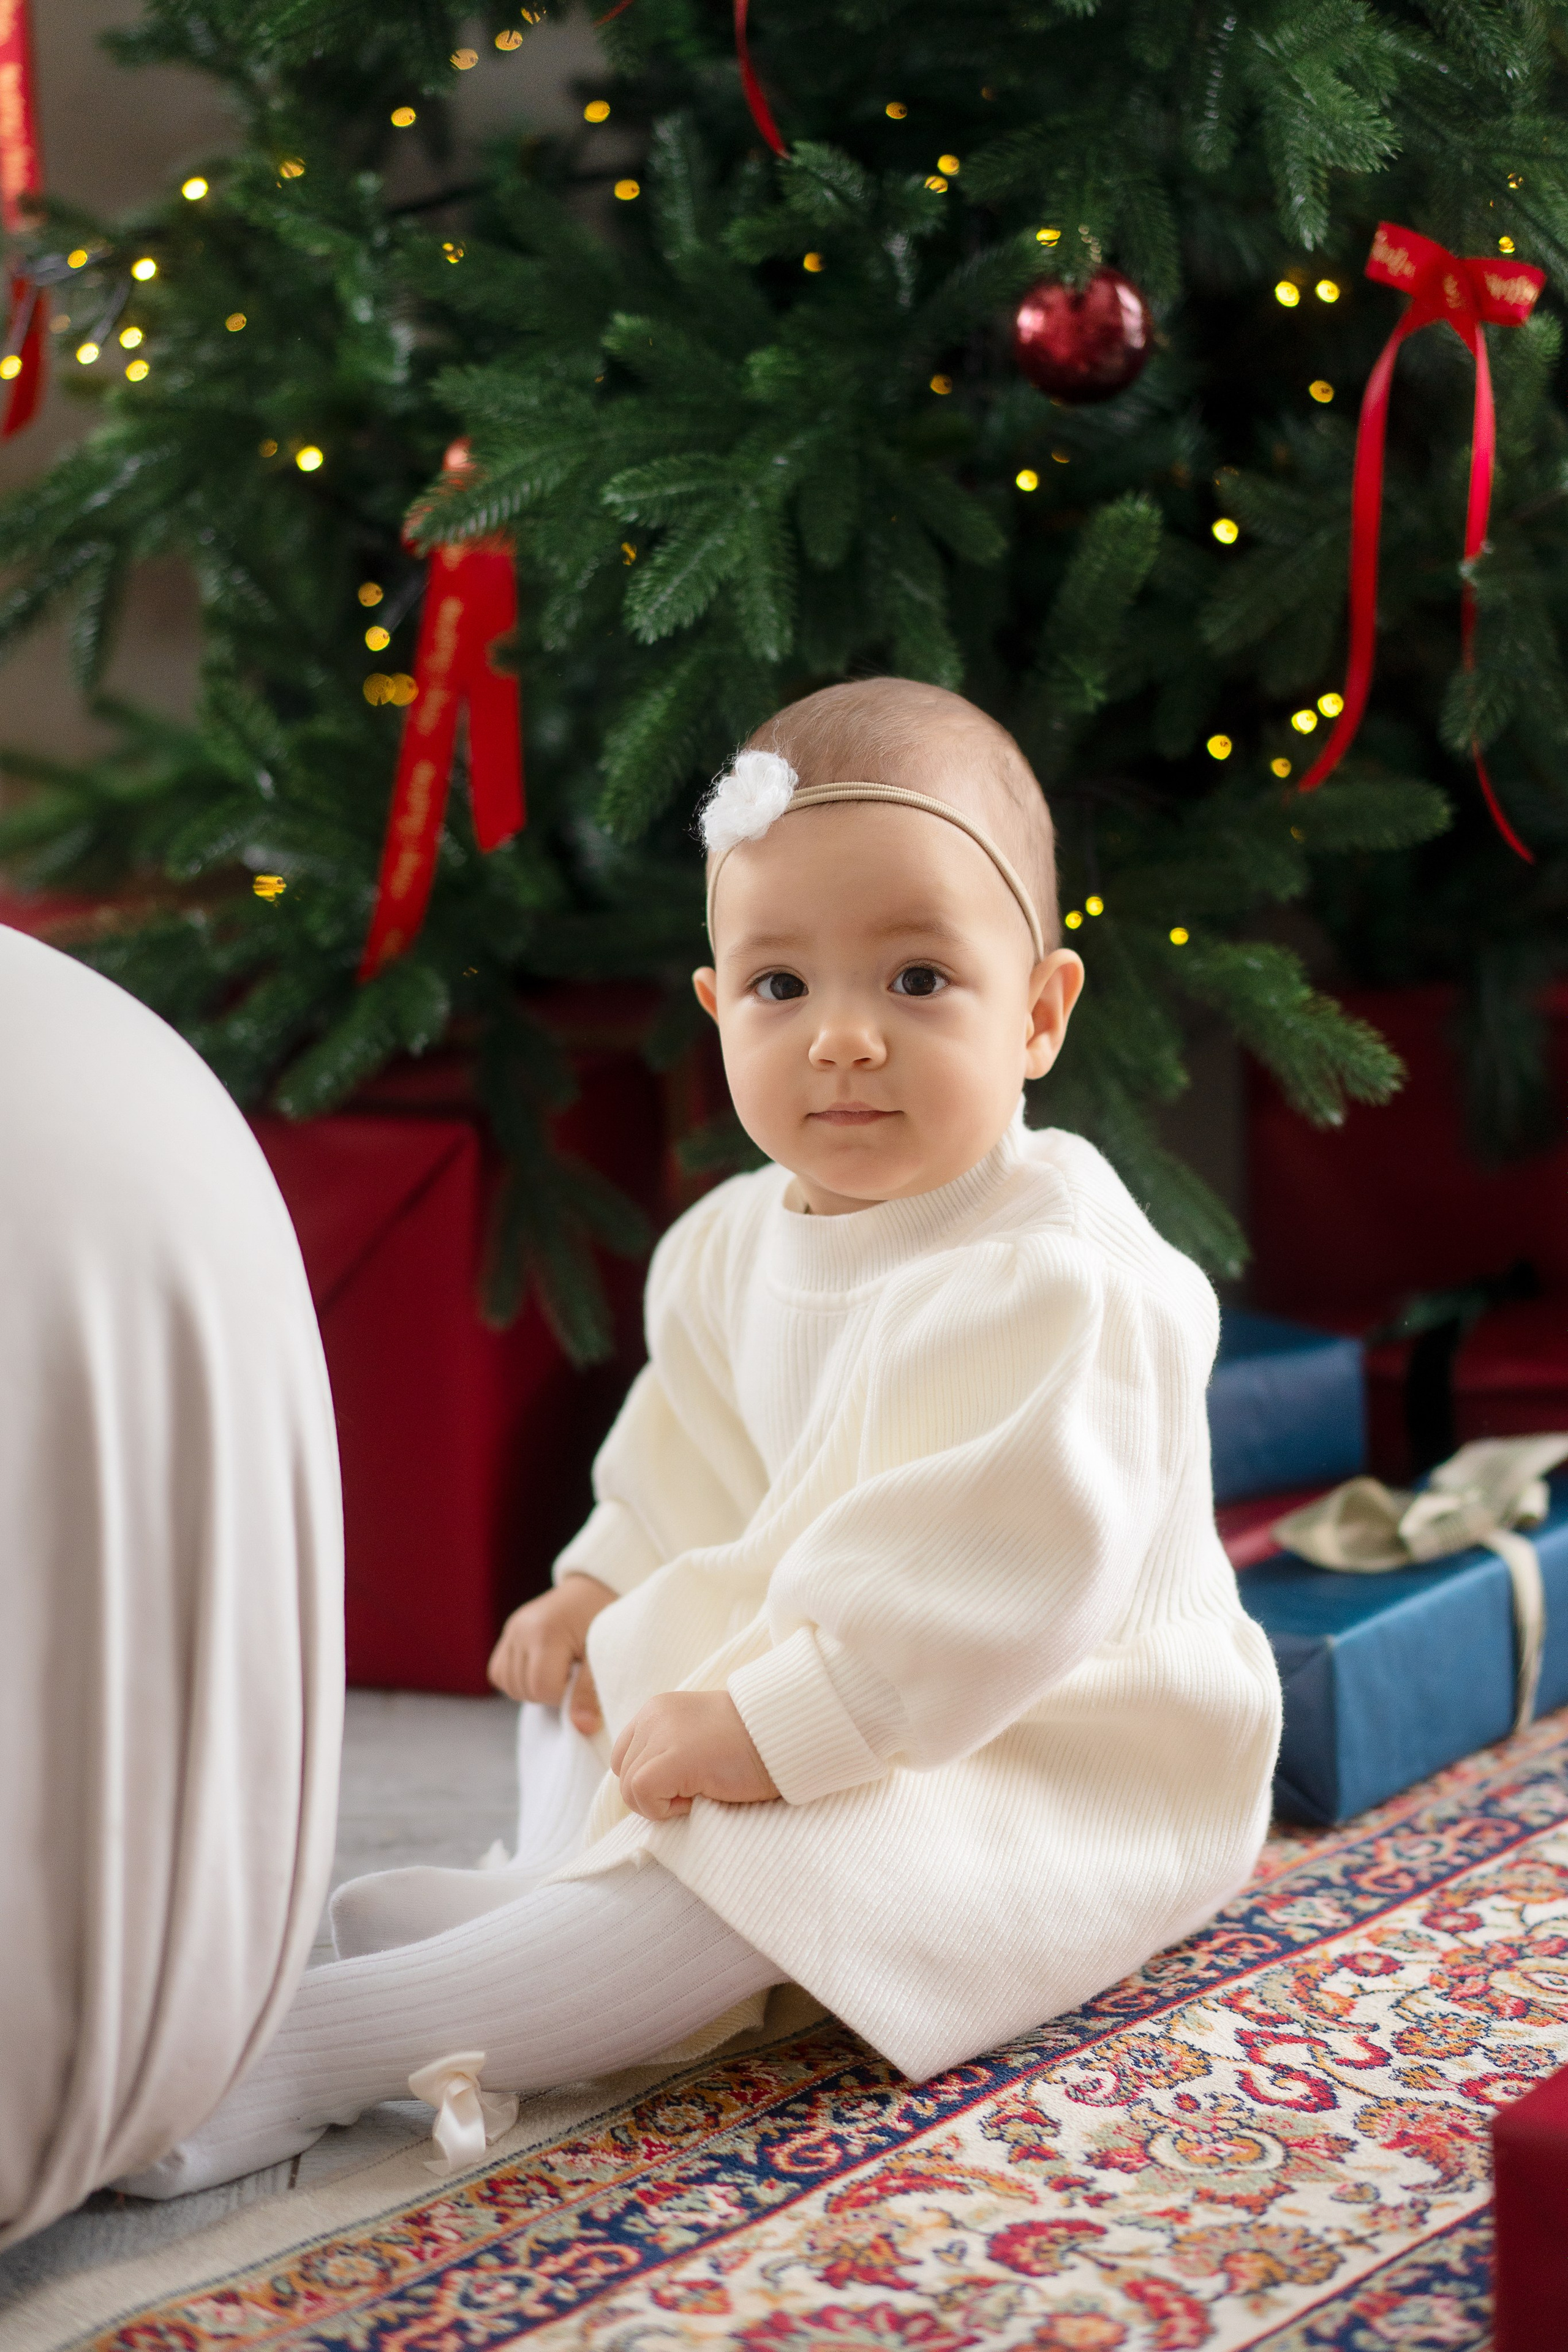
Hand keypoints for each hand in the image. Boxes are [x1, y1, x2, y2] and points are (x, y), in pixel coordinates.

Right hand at [486, 1575, 615, 1732]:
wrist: (597, 1585)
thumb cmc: (606, 1617)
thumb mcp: (605, 1653)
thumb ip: (591, 1691)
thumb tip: (582, 1728)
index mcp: (546, 1632)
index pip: (542, 1688)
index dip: (564, 1695)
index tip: (582, 1679)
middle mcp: (521, 1629)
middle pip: (524, 1689)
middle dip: (549, 1692)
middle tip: (573, 1674)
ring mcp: (512, 1629)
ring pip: (508, 1684)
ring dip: (533, 1688)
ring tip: (559, 1670)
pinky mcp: (509, 1631)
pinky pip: (499, 1671)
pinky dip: (518, 1679)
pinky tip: (541, 1669)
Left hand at [611, 1690, 778, 1821]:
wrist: (785, 1736)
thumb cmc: (750, 1746)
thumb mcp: (697, 1736)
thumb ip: (668, 1749)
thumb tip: (645, 1789)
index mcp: (657, 1709)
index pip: (624, 1757)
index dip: (649, 1779)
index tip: (685, 1780)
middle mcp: (653, 1716)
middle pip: (624, 1775)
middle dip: (656, 1792)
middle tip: (698, 1787)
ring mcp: (662, 1734)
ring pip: (630, 1790)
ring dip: (663, 1802)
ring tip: (702, 1788)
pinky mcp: (674, 1758)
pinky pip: (643, 1796)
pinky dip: (666, 1809)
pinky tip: (699, 1795)